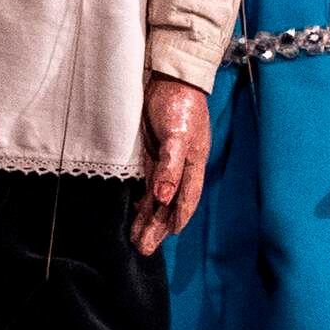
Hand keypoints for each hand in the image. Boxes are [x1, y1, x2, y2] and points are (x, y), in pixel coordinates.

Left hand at [131, 77, 212, 254]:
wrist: (170, 80)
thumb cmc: (179, 106)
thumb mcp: (176, 135)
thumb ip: (171, 166)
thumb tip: (164, 197)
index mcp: (193, 165)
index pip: (186, 199)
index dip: (177, 218)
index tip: (168, 236)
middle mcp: (181, 168)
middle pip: (169, 204)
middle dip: (157, 228)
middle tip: (144, 250)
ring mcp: (166, 163)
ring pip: (157, 198)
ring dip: (147, 219)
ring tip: (137, 241)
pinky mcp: (153, 155)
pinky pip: (148, 184)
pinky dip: (142, 201)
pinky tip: (136, 214)